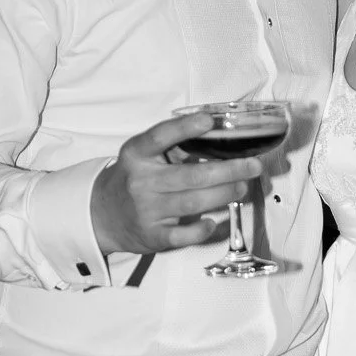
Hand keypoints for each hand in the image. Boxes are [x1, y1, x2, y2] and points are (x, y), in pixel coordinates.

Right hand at [91, 111, 263, 254]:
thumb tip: (218, 135)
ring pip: (193, 202)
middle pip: (191, 175)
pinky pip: (182, 234)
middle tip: (253, 166)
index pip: (160, 137)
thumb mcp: (143, 157)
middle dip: (229, 170)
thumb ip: (173, 146)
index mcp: (136, 155)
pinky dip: (202, 229)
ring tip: (243, 187)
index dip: (184, 128)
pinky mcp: (152, 235)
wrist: (102, 216)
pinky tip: (214, 220)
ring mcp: (146, 209)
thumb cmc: (134, 180)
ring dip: (224, 194)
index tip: (209, 120)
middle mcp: (141, 181)